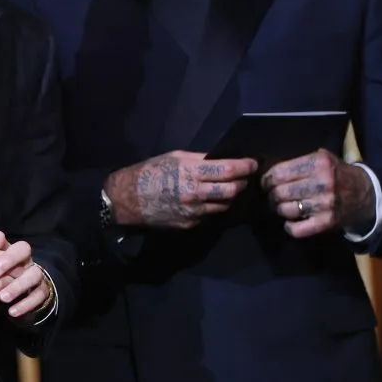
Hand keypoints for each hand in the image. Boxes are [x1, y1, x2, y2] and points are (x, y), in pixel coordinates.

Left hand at [0, 231, 53, 322]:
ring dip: (19, 285)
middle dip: (9, 260)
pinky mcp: (38, 292)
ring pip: (34, 273)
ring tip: (2, 297)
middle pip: (23, 249)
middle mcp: (21, 259)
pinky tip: (11, 312)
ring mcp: (32, 274)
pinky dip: (26, 303)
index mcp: (4, 249)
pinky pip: (39, 295)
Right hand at [102, 151, 257, 228]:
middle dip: (243, 183)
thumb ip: (199, 159)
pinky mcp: (190, 224)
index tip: (253, 163)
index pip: (229, 170)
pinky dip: (214, 206)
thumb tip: (221, 160)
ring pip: (225, 205)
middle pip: (233, 191)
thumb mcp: (174, 157)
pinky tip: (209, 199)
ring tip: (229, 188)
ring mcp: (194, 212)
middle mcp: (195, 193)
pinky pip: (210, 214)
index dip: (245, 166)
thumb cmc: (150, 172)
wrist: (128, 199)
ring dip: (231, 196)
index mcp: (191, 171)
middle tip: (244, 177)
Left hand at [260, 148, 374, 237]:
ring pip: (287, 209)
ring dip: (278, 209)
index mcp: (319, 163)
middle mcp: (322, 183)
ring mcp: (325, 204)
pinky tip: (289, 222)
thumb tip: (267, 170)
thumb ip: (299, 162)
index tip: (264, 182)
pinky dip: (289, 227)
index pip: (281, 172)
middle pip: (281, 191)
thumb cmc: (337, 174)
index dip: (267, 179)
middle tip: (270, 195)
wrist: (365, 194)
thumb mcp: (323, 158)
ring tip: (279, 206)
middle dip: (270, 194)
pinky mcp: (327, 222)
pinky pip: (298, 229)